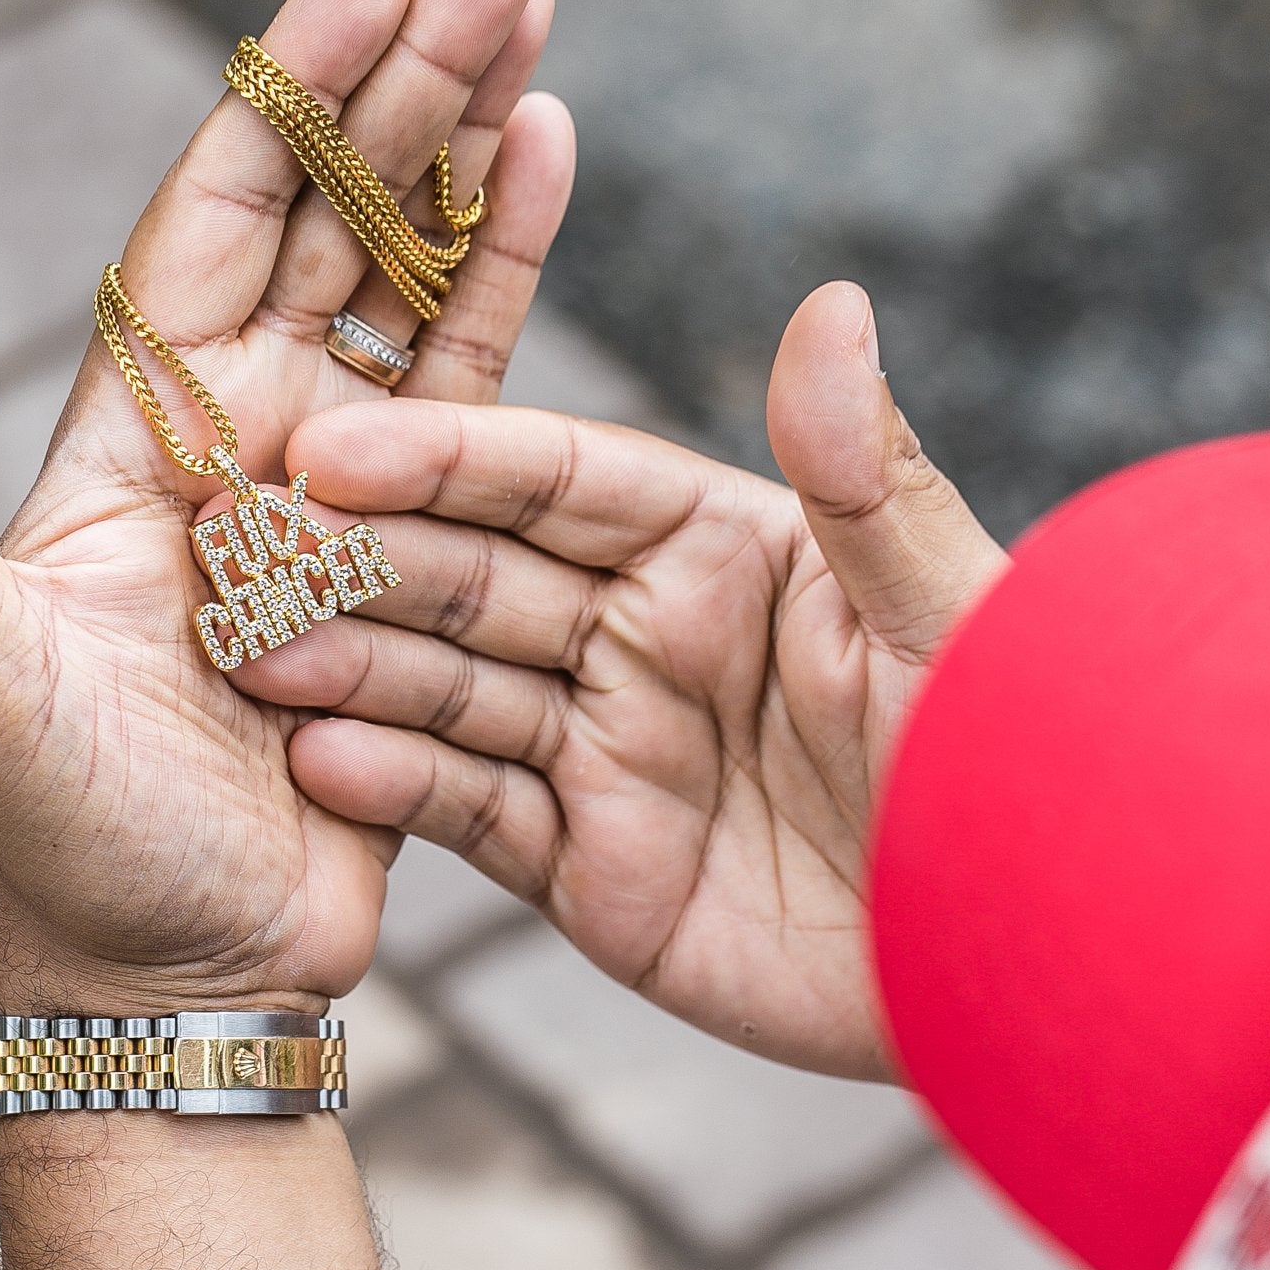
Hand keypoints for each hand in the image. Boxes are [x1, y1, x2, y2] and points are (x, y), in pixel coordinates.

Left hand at [0, 0, 571, 1016]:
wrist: (184, 959)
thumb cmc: (74, 840)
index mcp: (139, 436)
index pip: (218, 220)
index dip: (291, 97)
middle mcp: (241, 434)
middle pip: (330, 219)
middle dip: (408, 84)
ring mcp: (340, 484)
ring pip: (412, 283)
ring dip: (472, 155)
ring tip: (538, 27)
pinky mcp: (424, 546)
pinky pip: (477, 393)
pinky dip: (513, 283)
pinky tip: (547, 175)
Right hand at [226, 282, 1006, 1076]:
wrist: (1033, 968)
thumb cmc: (1021, 771)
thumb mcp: (943, 623)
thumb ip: (867, 481)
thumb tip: (830, 300)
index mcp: (723, 548)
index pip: (560, 480)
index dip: (445, 460)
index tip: (329, 448)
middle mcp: (649, 636)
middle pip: (479, 576)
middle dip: (361, 556)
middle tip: (236, 540)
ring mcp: (611, 751)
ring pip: (454, 688)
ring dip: (351, 661)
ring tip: (251, 644)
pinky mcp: (590, 866)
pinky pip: (476, 811)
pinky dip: (399, 786)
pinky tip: (321, 758)